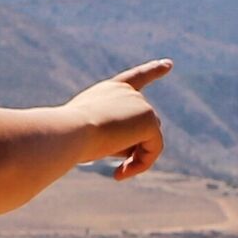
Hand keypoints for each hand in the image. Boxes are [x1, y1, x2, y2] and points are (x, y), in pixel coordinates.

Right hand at [74, 59, 171, 179]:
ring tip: (116, 171)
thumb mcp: (88, 135)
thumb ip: (114, 136)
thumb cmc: (67, 136)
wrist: (68, 131)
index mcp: (109, 90)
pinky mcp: (149, 120)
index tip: (169, 64)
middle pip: (141, 126)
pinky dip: (140, 165)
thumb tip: (133, 150)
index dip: (153, 71)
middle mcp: (128, 92)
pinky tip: (119, 173)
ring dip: (135, 158)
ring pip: (149, 139)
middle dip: (130, 149)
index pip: (136, 78)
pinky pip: (154, 150)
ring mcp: (141, 104)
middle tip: (113, 168)